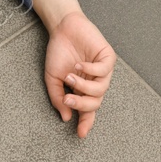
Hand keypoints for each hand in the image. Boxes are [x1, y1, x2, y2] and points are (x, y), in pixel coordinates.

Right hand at [43, 10, 115, 137]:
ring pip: (101, 89)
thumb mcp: (53, 78)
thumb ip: (57, 97)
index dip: (85, 122)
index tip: (80, 134)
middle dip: (81, 104)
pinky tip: (79, 65)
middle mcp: (95, 81)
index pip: (88, 110)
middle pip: (95, 103)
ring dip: (83, 86)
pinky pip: (104, 70)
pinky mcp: (107, 57)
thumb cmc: (58, 51)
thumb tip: (65, 116)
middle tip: (67, 99)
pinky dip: (90, 70)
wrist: (62, 27)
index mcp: (83, 89)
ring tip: (70, 76)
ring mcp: (102, 70)